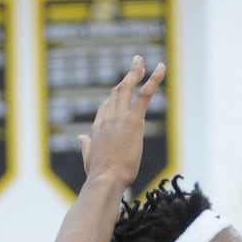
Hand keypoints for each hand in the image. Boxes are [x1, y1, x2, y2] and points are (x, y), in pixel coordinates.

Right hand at [78, 56, 166, 188]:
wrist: (105, 180)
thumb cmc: (98, 175)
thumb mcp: (89, 158)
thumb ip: (86, 146)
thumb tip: (80, 138)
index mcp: (98, 129)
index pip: (106, 107)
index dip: (114, 97)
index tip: (122, 89)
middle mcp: (107, 119)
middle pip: (116, 92)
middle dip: (127, 77)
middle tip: (136, 65)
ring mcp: (119, 118)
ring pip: (127, 88)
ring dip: (136, 72)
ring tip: (142, 61)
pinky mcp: (133, 121)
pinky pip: (144, 95)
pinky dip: (154, 80)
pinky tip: (161, 68)